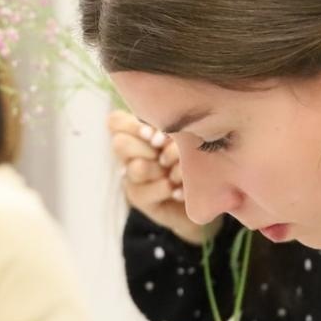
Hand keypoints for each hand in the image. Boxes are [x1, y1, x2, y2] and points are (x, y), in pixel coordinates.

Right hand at [109, 109, 221, 244]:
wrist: (205, 196)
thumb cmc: (196, 159)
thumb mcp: (186, 139)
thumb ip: (172, 132)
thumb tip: (161, 138)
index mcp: (136, 133)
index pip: (115, 122)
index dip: (133, 126)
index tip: (154, 136)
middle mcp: (128, 154)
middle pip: (120, 143)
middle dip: (148, 148)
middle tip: (167, 158)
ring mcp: (131, 177)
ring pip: (136, 167)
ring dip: (161, 170)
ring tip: (178, 175)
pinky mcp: (138, 199)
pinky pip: (144, 192)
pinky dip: (166, 189)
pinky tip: (179, 191)